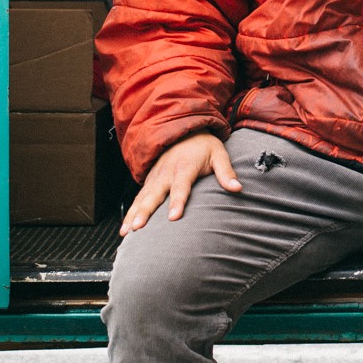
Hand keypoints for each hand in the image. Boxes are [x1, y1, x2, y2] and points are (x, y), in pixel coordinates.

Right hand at [121, 132, 240, 234]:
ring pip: (142, 198)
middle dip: (144, 212)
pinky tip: (125, 228)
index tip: (173, 217)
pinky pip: (138, 198)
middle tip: (137, 228)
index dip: (177, 202)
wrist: (182, 129)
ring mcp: (155, 177)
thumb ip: (226, 172)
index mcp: (184, 167)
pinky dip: (129, 212)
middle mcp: (166, 173)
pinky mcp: (149, 181)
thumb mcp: (219, 154)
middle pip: (154, 195)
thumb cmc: (203, 145)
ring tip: (126, 232)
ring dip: (132, 215)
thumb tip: (238, 188)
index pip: (181, 187)